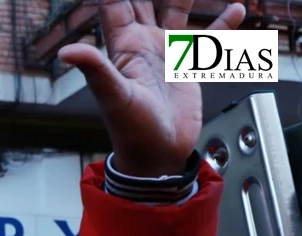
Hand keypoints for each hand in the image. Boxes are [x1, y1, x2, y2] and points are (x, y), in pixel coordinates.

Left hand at [58, 0, 245, 176]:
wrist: (157, 155)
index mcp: (123, 46)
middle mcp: (143, 44)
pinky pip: (207, 38)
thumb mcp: (113, 96)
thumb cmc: (130, 131)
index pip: (116, 4)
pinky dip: (221, 23)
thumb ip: (95, 69)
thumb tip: (66, 52)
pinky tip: (235, 8)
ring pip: (175, 11)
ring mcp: (165, 52)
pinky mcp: (187, 65)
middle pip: (143, 1)